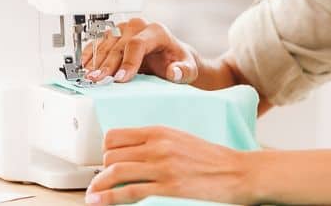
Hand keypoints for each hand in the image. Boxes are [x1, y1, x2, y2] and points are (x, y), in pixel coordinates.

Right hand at [81, 18, 197, 83]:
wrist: (172, 58)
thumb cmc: (178, 62)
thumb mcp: (188, 69)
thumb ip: (183, 71)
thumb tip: (174, 72)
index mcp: (157, 31)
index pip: (138, 44)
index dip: (128, 62)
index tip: (121, 79)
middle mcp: (139, 27)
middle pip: (119, 45)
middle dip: (108, 65)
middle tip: (99, 81)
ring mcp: (124, 29)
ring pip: (106, 44)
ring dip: (96, 61)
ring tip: (89, 77)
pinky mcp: (114, 36)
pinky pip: (99, 43)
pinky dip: (90, 54)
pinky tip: (84, 66)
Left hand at [85, 126, 253, 204]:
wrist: (237, 171)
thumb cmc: (212, 158)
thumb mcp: (181, 140)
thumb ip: (156, 144)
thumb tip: (133, 155)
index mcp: (160, 131)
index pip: (116, 136)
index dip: (105, 151)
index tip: (104, 162)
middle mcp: (157, 145)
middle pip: (111, 155)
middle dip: (102, 171)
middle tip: (101, 182)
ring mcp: (162, 166)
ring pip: (115, 172)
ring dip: (99, 186)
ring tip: (93, 195)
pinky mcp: (168, 186)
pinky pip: (130, 191)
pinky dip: (109, 198)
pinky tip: (99, 202)